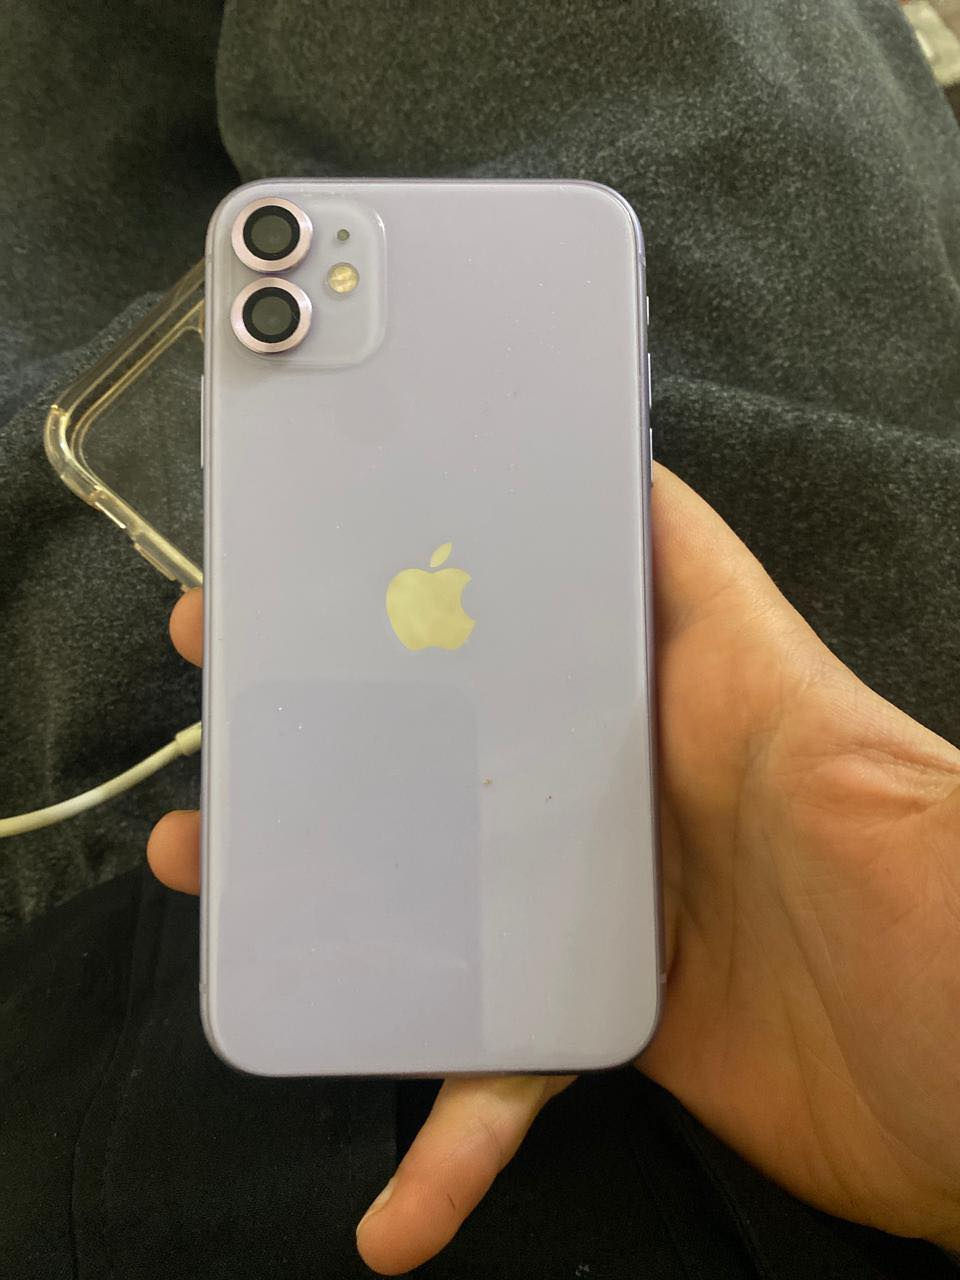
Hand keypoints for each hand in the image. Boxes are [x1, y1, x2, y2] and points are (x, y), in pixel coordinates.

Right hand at [149, 461, 959, 1271]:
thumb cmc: (911, 883)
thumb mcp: (809, 710)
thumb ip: (716, 596)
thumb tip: (639, 482)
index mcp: (645, 710)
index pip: (501, 636)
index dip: (394, 608)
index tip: (290, 599)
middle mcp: (611, 804)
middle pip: (439, 773)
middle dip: (325, 759)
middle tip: (225, 748)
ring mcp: (597, 917)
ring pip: (436, 913)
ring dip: (334, 927)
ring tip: (230, 914)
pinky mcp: (605, 1024)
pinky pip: (503, 1076)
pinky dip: (448, 1140)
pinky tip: (394, 1211)